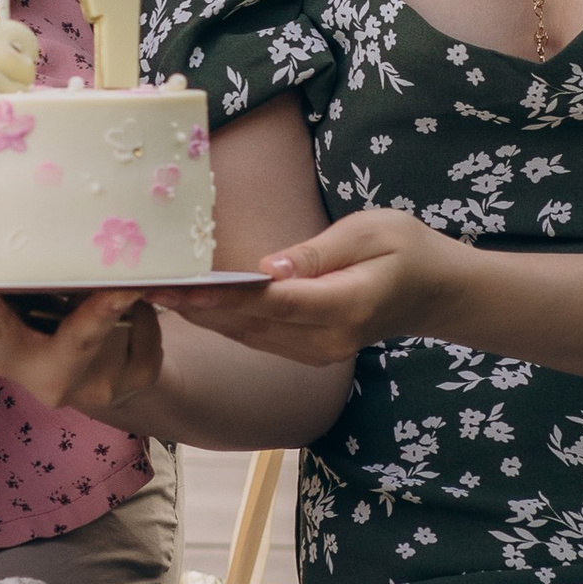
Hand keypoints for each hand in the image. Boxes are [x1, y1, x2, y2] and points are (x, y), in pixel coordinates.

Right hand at [0, 287, 163, 422]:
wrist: (102, 374)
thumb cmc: (35, 331)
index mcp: (9, 356)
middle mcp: (52, 378)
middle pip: (75, 339)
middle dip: (97, 312)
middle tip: (120, 285)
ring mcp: (101, 382)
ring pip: (122, 321)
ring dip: (126, 293)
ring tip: (130, 269)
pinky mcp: (140, 376)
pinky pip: (152, 325)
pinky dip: (150, 306)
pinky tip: (145, 295)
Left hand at [170, 205, 449, 365]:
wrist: (438, 292)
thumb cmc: (407, 249)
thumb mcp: (371, 231)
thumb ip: (317, 252)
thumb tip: (268, 267)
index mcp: (343, 306)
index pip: (269, 303)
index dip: (219, 296)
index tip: (177, 286)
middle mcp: (327, 340)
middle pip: (249, 325)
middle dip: (196, 308)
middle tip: (144, 287)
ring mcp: (319, 352)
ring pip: (248, 337)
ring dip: (203, 318)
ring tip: (155, 293)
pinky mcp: (311, 351)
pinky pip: (259, 338)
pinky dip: (224, 322)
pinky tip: (193, 304)